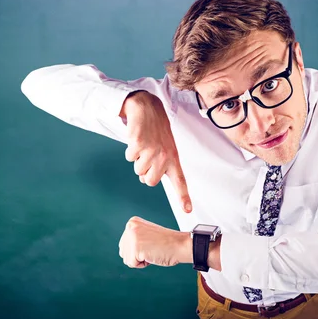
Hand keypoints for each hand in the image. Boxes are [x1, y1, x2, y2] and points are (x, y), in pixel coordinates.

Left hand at [118, 216, 189, 267]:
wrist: (179, 245)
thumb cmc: (166, 242)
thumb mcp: (145, 234)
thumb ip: (133, 238)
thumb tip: (122, 250)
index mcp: (132, 222)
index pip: (124, 244)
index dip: (138, 249)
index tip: (150, 243)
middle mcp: (130, 227)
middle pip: (123, 252)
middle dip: (137, 255)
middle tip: (152, 248)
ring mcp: (132, 237)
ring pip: (127, 259)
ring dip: (140, 260)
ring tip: (152, 251)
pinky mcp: (136, 247)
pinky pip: (132, 264)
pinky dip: (142, 264)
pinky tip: (152, 255)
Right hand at [120, 91, 191, 212]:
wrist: (147, 108)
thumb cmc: (156, 130)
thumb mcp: (166, 147)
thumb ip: (161, 165)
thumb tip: (147, 180)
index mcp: (173, 158)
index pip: (180, 181)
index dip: (183, 197)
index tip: (187, 210)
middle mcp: (164, 156)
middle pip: (149, 181)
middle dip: (145, 173)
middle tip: (148, 157)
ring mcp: (151, 150)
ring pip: (138, 170)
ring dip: (137, 159)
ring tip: (143, 145)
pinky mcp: (138, 144)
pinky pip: (129, 157)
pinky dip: (130, 150)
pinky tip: (137, 139)